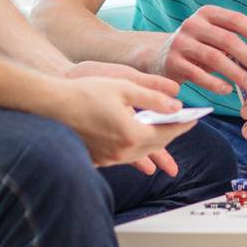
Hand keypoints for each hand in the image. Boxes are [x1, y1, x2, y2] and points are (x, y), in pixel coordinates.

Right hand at [62, 60, 184, 175]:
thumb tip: (176, 105)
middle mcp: (121, 151)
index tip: (195, 118)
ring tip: (168, 138)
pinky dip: (137, 151)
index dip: (182, 124)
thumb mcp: (124, 87)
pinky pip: (125, 157)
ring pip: (141, 154)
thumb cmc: (86, 92)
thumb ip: (154, 97)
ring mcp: (108, 158)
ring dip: (156, 145)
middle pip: (156, 145)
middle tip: (185, 125)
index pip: (166, 132)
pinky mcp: (98, 159)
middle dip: (172, 135)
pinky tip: (141, 149)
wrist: (51, 106)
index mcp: (131, 133)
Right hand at [149, 4, 246, 97]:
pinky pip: (198, 75)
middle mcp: (193, 24)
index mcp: (207, 13)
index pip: (237, 20)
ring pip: (215, 58)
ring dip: (237, 74)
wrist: (159, 56)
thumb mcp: (213, 38)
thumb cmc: (198, 48)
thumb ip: (234, 43)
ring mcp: (181, 42)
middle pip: (228, 40)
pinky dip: (216, 84)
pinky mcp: (172, 62)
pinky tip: (228, 90)